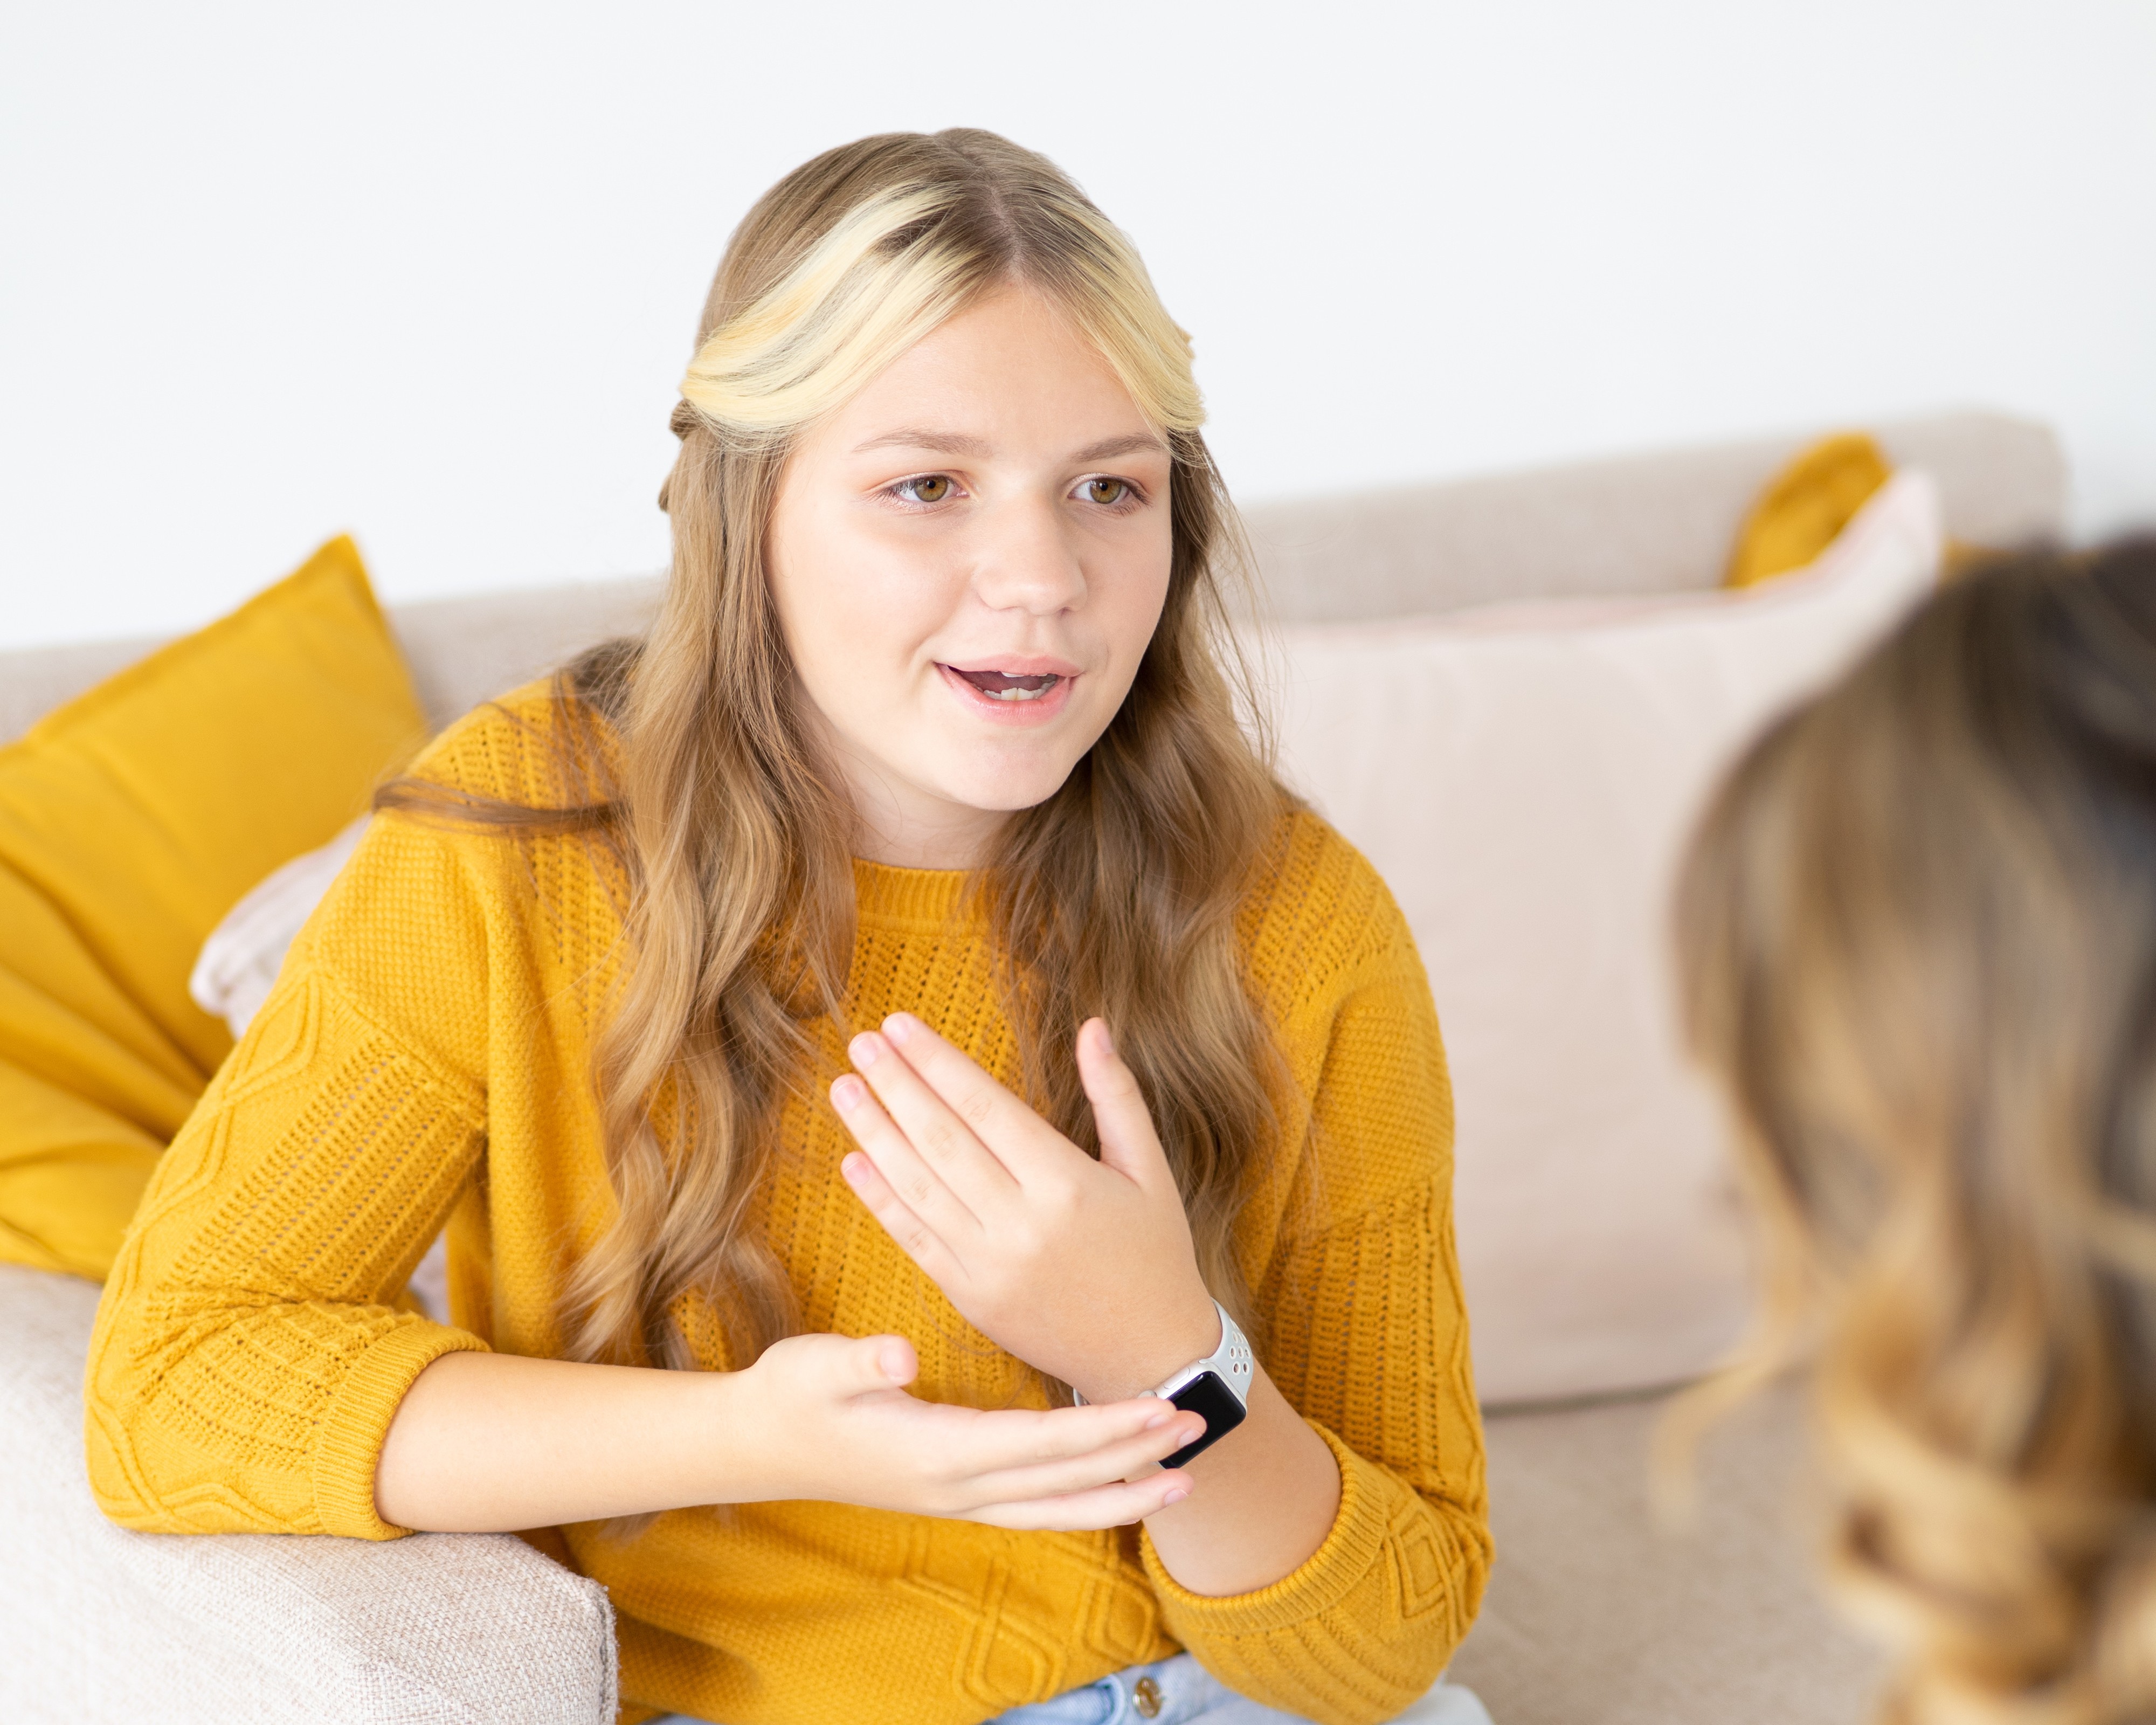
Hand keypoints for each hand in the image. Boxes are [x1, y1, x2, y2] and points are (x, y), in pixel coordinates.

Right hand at [733, 1330, 1200, 1528]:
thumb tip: (898, 1359)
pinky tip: (1119, 1489)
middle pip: (1065, 1482)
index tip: (1157, 1409)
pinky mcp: (956, 1495)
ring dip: (1123, 1493)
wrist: (756, 1444)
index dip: (1104, 1431)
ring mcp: (958, 1499)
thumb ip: (861, 1363)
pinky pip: (1038, 1509)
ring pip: (1059, 1509)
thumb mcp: (817, 1367)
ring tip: (1183, 1478)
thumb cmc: (791, 1394)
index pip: (1041, 1446)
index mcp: (937, 1453)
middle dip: (1135, 1458)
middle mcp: (958, 1488)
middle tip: (1197, 1428)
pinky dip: (1086, 1503)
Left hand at [830, 1014, 1222, 1404]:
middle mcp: (1022, 1225)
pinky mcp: (970, 1299)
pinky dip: (880, 1199)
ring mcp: (990, 1267)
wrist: (1149, 1358)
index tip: (899, 1025)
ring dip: (875, 1133)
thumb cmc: (1155, 1252)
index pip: (986, 1107)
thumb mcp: (1150, 1170)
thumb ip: (1116, 1095)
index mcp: (1068, 1186)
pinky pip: (915, 1240)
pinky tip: (852, 1161)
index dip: (937, 1063)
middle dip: (896, 1086)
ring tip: (845, 1088)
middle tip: (861, 1042)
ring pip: (918, 1187)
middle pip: (942, 1140)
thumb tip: (1093, 1025)